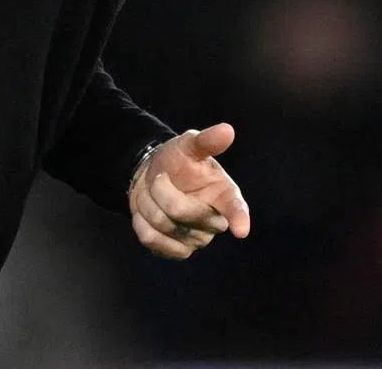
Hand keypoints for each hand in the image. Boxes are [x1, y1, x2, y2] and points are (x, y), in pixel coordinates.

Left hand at [128, 123, 248, 259]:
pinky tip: (147, 212)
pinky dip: (140, 220)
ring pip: (163, 224)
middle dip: (161, 189)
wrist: (152, 178)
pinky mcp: (174, 252)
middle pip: (183, 212)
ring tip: (154, 193)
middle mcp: (214, 223)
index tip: (240, 229)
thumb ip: (207, 141)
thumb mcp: (189, 145)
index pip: (236, 208)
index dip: (239, 218)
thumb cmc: (179, 161)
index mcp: (225, 195)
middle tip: (160, 177)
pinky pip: (150, 239)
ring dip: (149, 202)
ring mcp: (195, 241)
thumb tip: (227, 130)